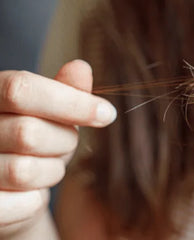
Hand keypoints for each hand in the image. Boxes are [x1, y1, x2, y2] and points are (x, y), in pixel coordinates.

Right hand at [0, 60, 115, 234]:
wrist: (6, 190)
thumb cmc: (30, 142)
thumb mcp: (50, 112)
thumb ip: (64, 90)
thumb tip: (81, 67)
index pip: (21, 90)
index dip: (70, 102)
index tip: (107, 114)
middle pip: (28, 132)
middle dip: (63, 141)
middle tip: (65, 143)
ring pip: (24, 171)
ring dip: (52, 170)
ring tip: (47, 166)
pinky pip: (24, 204)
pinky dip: (39, 199)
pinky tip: (32, 191)